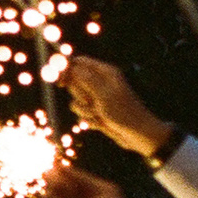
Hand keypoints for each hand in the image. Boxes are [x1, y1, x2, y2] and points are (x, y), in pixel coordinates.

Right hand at [60, 57, 174, 156]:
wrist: (137, 134)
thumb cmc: (123, 112)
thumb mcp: (102, 93)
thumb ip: (84, 78)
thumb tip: (68, 65)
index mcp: (105, 72)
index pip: (79, 63)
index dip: (66, 70)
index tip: (59, 82)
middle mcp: (101, 83)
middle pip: (75, 82)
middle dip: (79, 95)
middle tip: (91, 101)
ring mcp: (98, 98)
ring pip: (76, 101)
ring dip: (84, 110)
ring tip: (99, 114)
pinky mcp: (96, 112)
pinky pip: (81, 114)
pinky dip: (89, 120)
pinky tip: (101, 123)